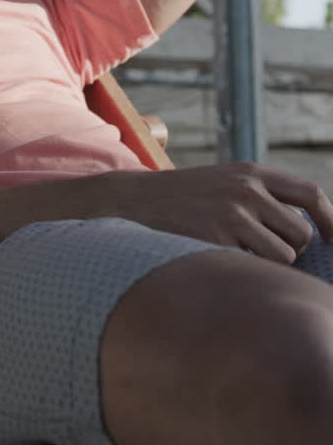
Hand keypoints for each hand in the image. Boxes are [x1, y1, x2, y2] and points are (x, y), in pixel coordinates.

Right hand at [95, 163, 332, 264]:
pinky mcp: (216, 238)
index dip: (331, 221)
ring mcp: (232, 213)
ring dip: (267, 264)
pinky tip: (218, 260)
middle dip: (288, 250)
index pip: (310, 194)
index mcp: (252, 173)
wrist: (132, 201)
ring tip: (235, 255)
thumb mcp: (224, 182)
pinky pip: (254, 268)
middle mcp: (247, 189)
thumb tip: (308, 230)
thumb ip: (261, 196)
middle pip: (301, 233)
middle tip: (259, 251)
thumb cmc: (183, 199)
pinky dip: (243, 272)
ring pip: (283, 256)